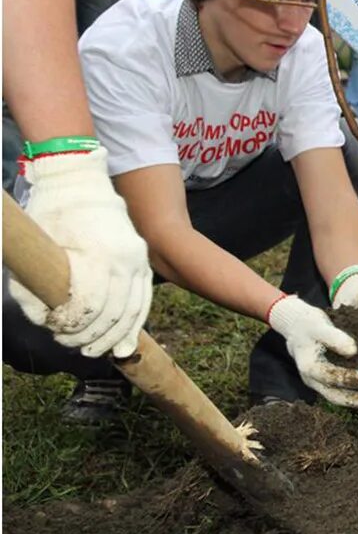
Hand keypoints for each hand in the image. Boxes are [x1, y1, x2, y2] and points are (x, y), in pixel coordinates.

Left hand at [9, 147, 151, 358]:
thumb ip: (37, 288)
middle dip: (94, 336)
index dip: (73, 326)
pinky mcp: (142, 260)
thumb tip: (46, 322)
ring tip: (97, 351)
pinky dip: (136, 323)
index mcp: (100, 254)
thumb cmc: (53, 213)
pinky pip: (144, 298)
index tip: (57, 332)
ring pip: (134, 310)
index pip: (90, 306)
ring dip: (116, 336)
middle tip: (74, 348)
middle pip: (115, 313)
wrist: (81, 182)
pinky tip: (125, 344)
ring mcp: (138, 258)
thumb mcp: (38, 249)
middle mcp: (127, 258)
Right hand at [266, 295, 357, 409]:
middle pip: (332, 395)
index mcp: (308, 366)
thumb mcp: (320, 326)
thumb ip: (335, 337)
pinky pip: (337, 392)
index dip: (349, 379)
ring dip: (354, 402)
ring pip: (335, 397)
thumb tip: (353, 351)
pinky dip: (351, 395)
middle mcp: (311, 379)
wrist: (297, 328)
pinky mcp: (323, 381)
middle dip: (353, 399)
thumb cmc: (310, 325)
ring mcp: (316, 382)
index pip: (330, 376)